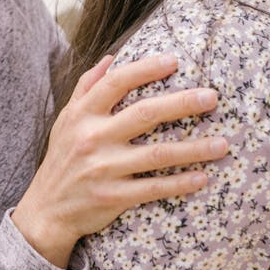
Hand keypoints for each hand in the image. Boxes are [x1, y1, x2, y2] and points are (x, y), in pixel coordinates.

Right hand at [11, 53, 227, 267]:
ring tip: (223, 143)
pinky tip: (203, 177)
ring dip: (194, 149)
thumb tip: (111, 58)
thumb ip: (86, 87)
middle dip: (182, 104)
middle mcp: (93, 138)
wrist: (45, 211)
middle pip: (144, 114)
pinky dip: (180, 183)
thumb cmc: (61, 159)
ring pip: (157, 155)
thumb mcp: (66, 119)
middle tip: (212, 97)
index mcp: (82, 115)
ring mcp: (105, 169)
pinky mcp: (114, 197)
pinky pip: (154, 189)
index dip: (145, 69)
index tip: (175, 60)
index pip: (116, 83)